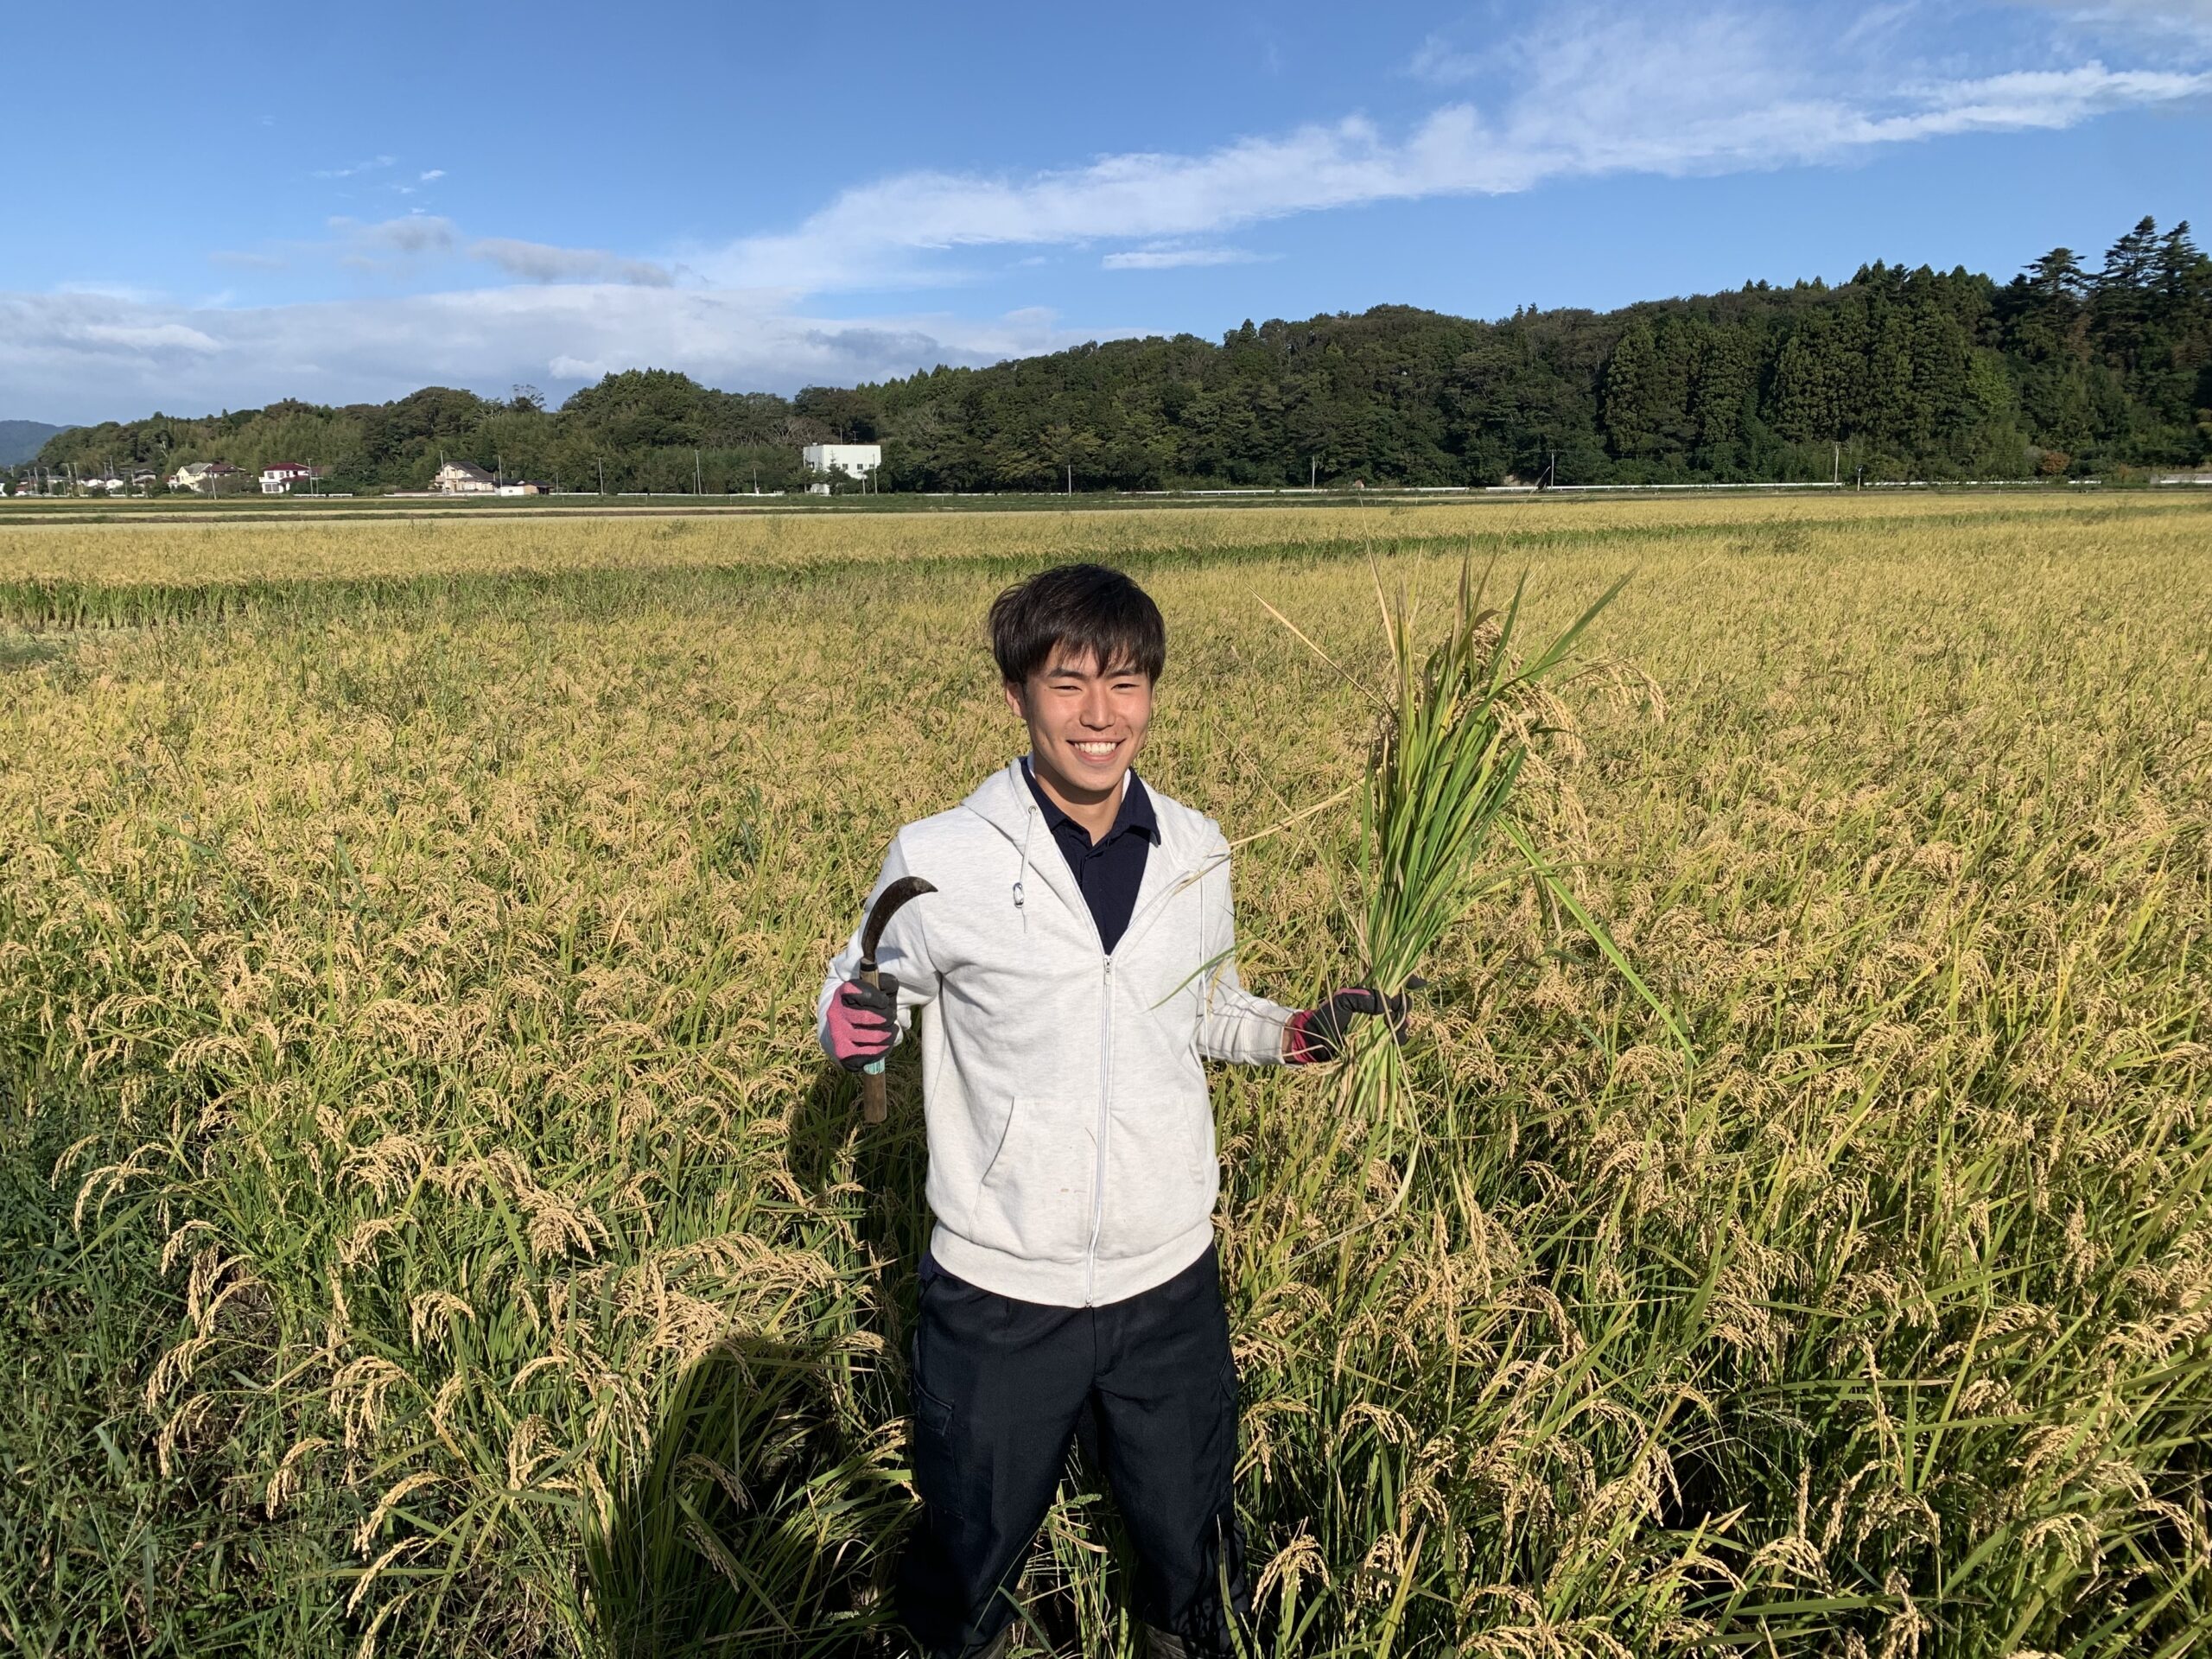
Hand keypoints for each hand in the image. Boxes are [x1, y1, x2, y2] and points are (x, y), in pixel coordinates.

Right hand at [827, 973, 900, 1071]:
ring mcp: (838, 1034)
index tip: (884, 1001)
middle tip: (890, 1017)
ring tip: (890, 1030)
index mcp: (843, 993)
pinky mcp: (844, 1052)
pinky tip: (884, 1043)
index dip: (880, 999)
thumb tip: (888, 984)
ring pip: (874, 1037)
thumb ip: (885, 983)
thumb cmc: (868, 1005)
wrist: (846, 1025)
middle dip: (888, 1017)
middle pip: (869, 1017)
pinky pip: (871, 1053)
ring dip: (889, 1034)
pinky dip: (884, 1049)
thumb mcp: (876, 989)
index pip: (864, 994)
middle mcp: (836, 1013)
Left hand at [1283, 984, 1414, 1065]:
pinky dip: (1400, 1037)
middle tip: (1399, 1015)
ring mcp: (1378, 1021)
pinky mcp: (1378, 1037)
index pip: (1393, 981)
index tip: (1421, 985)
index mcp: (1368, 991)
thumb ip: (1364, 998)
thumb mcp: (1343, 1002)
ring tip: (1396, 1028)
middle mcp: (1376, 1004)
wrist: (1316, 1040)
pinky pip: (1396, 1036)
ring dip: (1403, 1023)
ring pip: (1402, 1019)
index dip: (1409, 980)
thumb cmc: (1326, 1016)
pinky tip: (1397, 1039)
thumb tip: (1388, 1003)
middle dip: (1405, 1006)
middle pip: (1401, 1001)